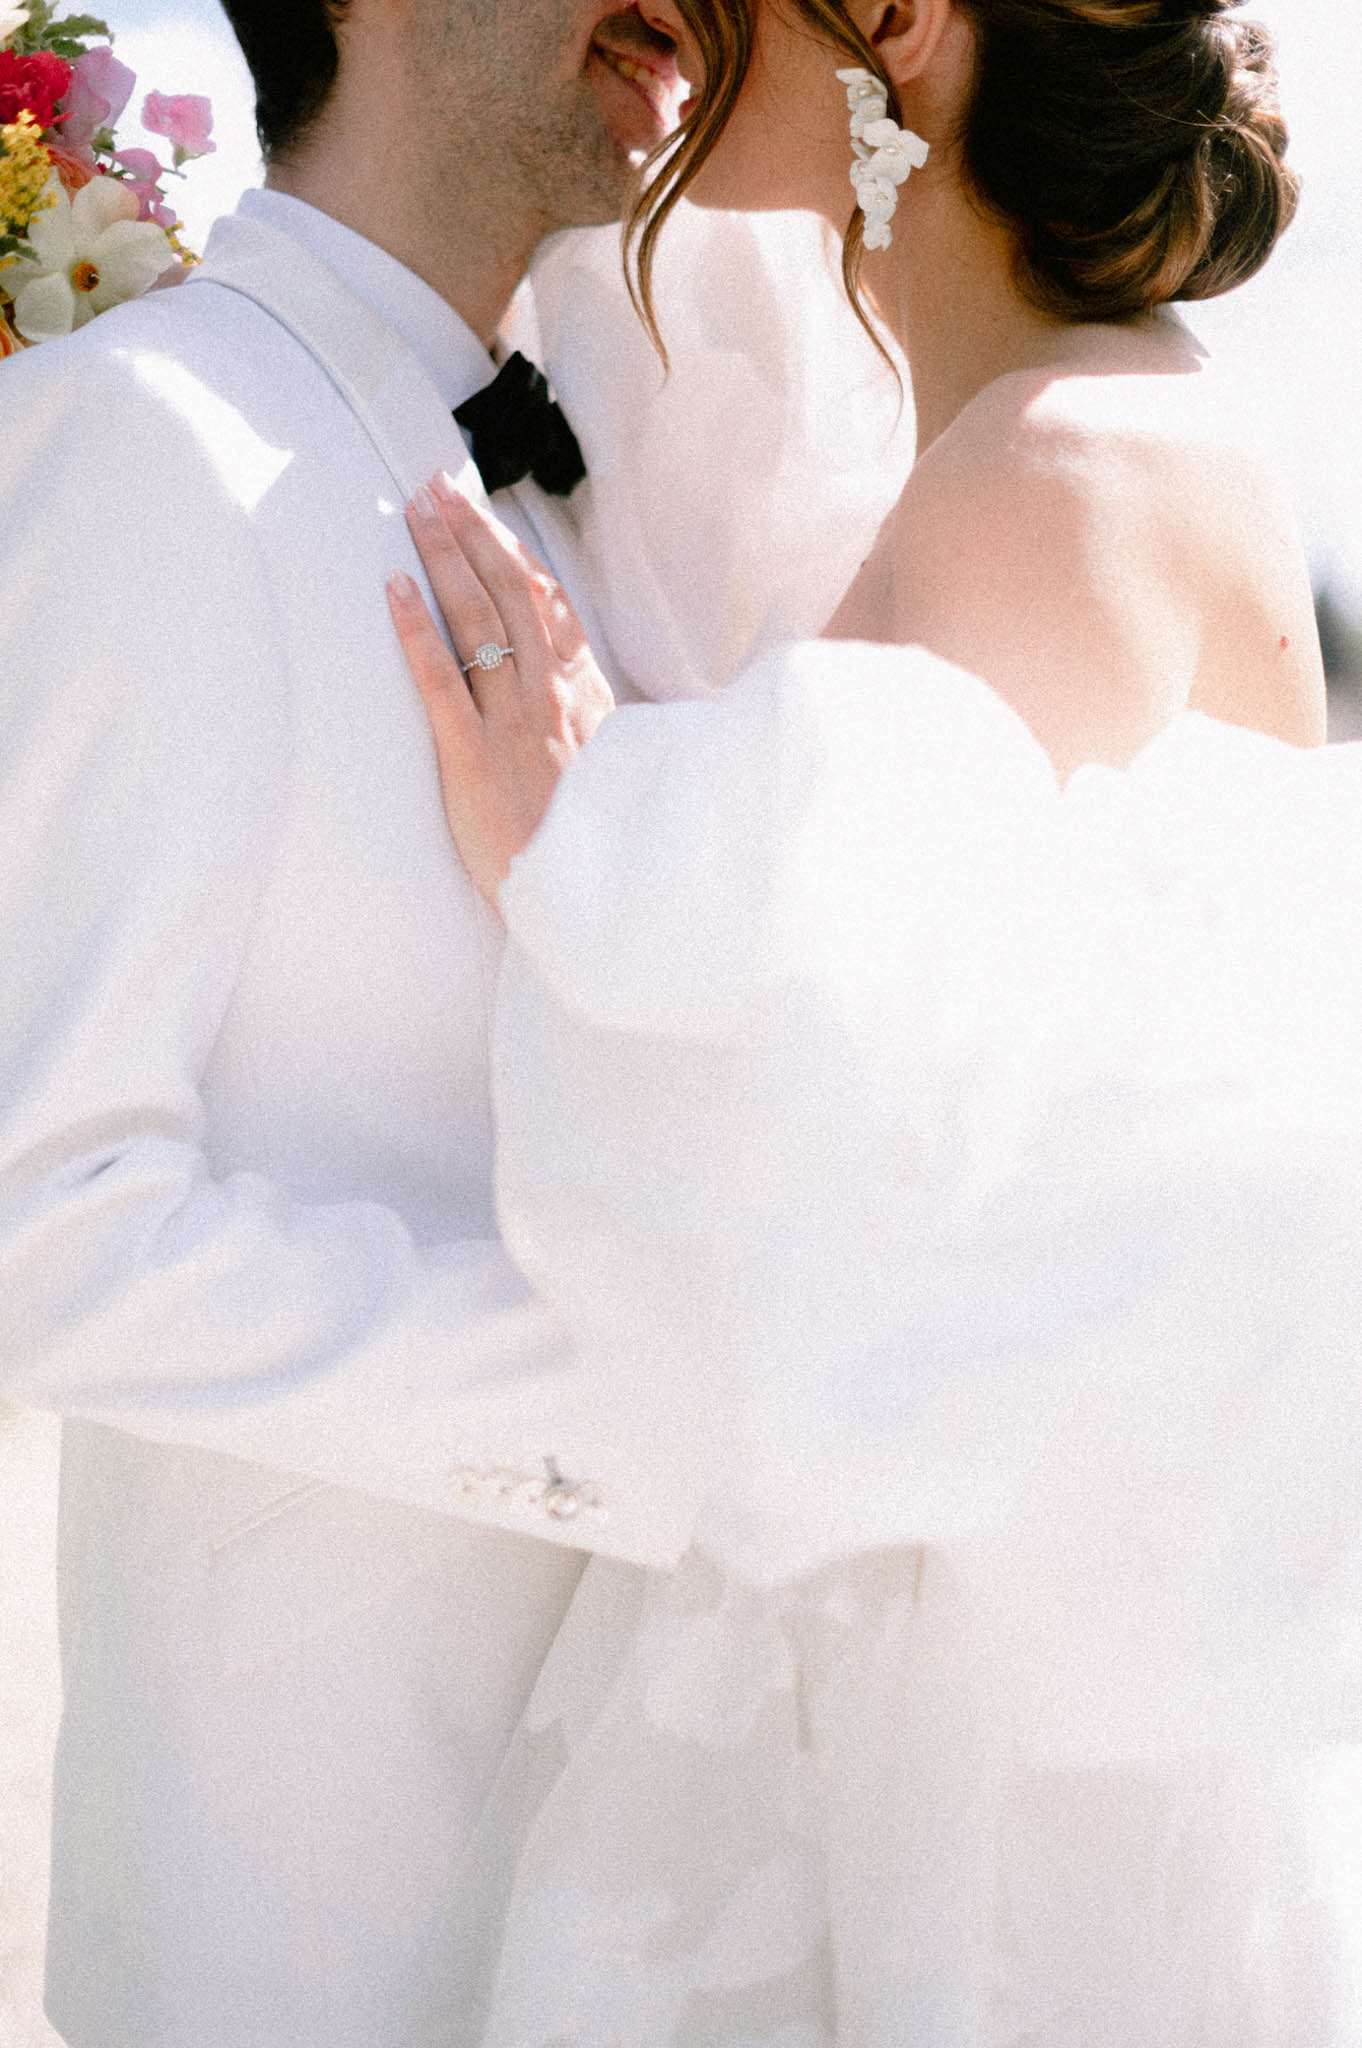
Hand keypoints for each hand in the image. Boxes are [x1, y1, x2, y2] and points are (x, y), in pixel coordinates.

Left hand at [387, 473, 614, 907]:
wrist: (598, 905)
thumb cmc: (598, 851)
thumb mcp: (615, 777)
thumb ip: (597, 733)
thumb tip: (580, 705)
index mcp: (588, 700)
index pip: (551, 607)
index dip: (517, 555)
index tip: (490, 518)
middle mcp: (553, 698)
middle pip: (513, 593)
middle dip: (475, 534)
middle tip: (438, 487)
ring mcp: (513, 724)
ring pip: (480, 618)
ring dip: (447, 557)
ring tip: (417, 511)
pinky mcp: (474, 759)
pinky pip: (442, 680)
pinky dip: (416, 630)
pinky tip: (395, 590)